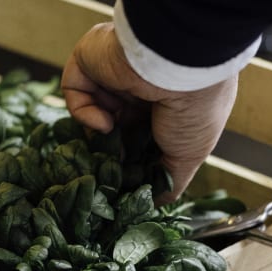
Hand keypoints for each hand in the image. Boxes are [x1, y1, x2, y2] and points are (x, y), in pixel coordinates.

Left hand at [60, 22, 237, 202]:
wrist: (183, 66)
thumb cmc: (196, 110)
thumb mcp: (190, 156)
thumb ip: (168, 182)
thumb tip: (152, 205)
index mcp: (167, 103)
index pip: (141, 135)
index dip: (133, 159)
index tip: (127, 180)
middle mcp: (140, 87)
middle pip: (114, 127)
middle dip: (111, 152)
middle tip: (110, 172)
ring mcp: (113, 73)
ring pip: (92, 111)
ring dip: (98, 136)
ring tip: (108, 149)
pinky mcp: (89, 62)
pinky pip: (75, 92)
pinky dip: (84, 113)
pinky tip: (105, 122)